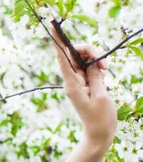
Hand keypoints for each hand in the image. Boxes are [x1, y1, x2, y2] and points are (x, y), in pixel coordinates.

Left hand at [50, 25, 116, 148]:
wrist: (100, 134)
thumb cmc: (100, 118)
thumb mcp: (101, 95)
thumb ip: (96, 76)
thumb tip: (92, 62)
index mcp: (72, 84)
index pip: (62, 58)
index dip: (58, 42)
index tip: (52, 27)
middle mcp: (72, 80)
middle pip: (76, 54)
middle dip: (91, 51)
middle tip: (106, 65)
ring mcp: (78, 81)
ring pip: (84, 59)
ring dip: (97, 59)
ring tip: (108, 71)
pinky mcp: (85, 82)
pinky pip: (90, 66)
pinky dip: (98, 66)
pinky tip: (106, 72)